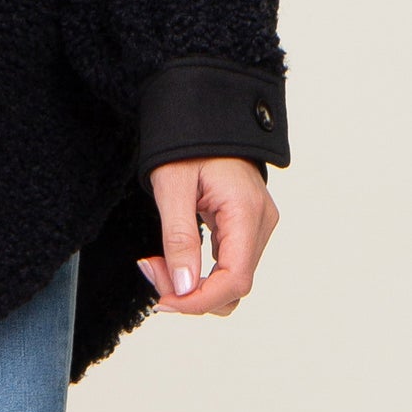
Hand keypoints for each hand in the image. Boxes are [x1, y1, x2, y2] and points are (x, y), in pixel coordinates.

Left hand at [137, 156, 279, 316]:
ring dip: (194, 283)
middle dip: (191, 291)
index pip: (236, 279)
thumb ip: (179, 237)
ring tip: (156, 264)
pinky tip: (173, 259)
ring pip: (232, 278)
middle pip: (235, 285)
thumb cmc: (186, 140)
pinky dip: (200, 269)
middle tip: (150, 270)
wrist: (201, 109)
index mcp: (246, 212)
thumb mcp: (172, 185)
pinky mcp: (245, 225)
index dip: (200, 300)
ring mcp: (257, 224)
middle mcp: (260, 222)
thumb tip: (183, 288)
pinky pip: (228, 262)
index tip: (164, 301)